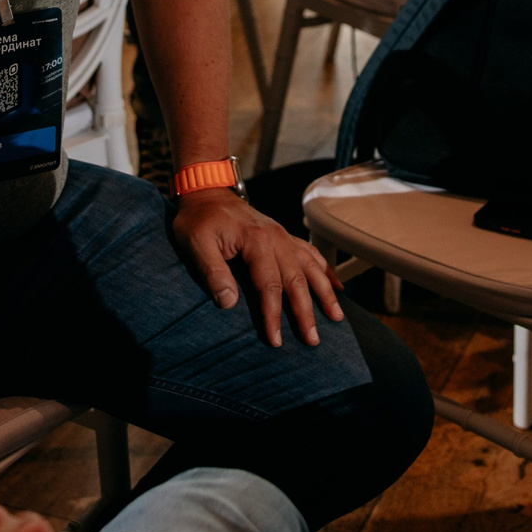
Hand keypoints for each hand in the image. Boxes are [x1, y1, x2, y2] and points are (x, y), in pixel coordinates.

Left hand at [170, 188, 344, 347]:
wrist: (206, 191)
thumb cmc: (199, 218)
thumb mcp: (196, 243)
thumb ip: (212, 272)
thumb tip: (228, 302)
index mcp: (256, 240)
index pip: (269, 285)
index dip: (273, 314)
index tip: (276, 340)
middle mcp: (276, 238)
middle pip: (297, 279)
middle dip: (306, 312)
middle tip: (313, 340)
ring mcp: (282, 236)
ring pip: (310, 266)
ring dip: (324, 293)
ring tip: (336, 317)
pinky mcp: (283, 236)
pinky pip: (310, 253)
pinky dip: (325, 271)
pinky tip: (336, 287)